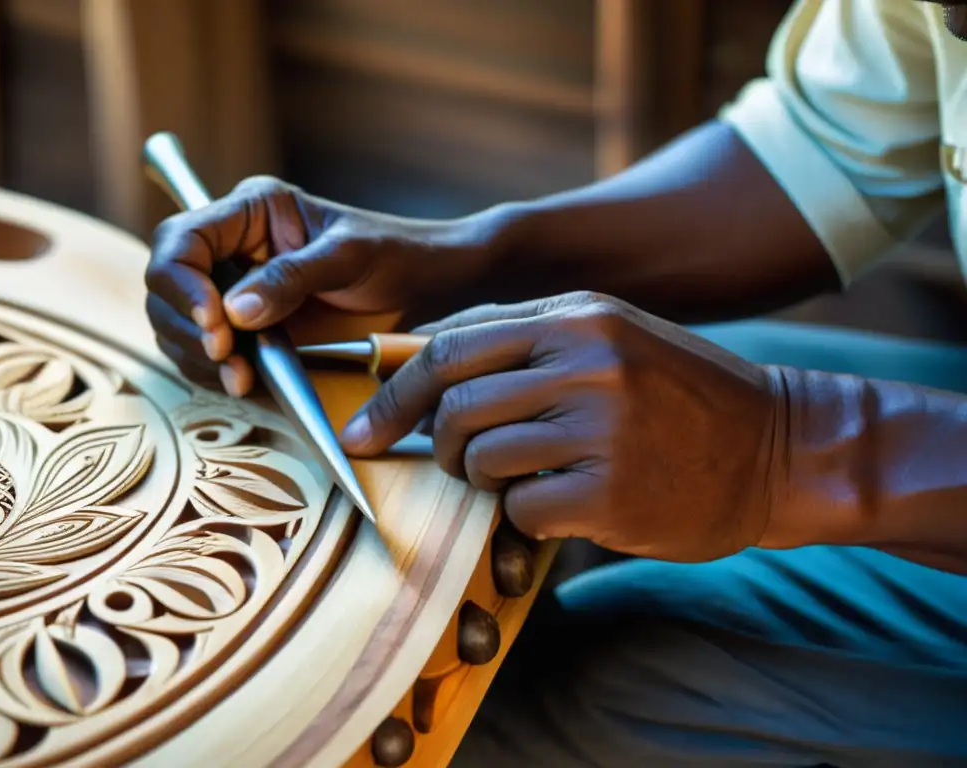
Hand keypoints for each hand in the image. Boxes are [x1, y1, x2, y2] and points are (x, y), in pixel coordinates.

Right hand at [146, 176, 495, 395]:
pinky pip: (209, 354)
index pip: (181, 240)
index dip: (181, 283)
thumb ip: (291, 278)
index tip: (214, 322)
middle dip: (187, 326)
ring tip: (238, 377)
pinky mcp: (251, 330)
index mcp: (251, 212)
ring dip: (199, 357)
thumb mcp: (348, 257)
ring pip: (179, 325)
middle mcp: (234, 249)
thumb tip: (233, 311)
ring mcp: (238, 291)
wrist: (431, 287)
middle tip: (227, 358)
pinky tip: (244, 382)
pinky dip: (216, 372)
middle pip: (167, 286)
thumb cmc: (397, 254)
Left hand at [340, 292, 782, 561]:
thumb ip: (526, 343)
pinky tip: (560, 505)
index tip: (363, 428)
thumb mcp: (610, 338)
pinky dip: (522, 516)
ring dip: (480, 478)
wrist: (778, 446)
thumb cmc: (679, 395)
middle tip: (451, 460)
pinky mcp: (612, 492)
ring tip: (519, 478)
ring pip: (480, 457)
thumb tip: (426, 360)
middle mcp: (588, 362)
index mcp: (579, 315)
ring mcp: (602, 427)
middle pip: (454, 404)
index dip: (395, 390)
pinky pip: (520, 509)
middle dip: (433, 441)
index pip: (450, 346)